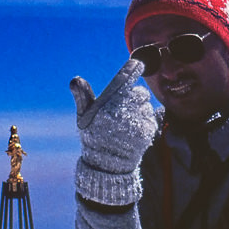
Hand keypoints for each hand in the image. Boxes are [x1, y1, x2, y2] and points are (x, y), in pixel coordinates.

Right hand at [70, 59, 157, 203]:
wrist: (107, 166)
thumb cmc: (94, 137)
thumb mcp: (84, 117)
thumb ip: (82, 96)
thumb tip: (75, 80)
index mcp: (108, 104)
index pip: (125, 78)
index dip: (132, 68)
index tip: (137, 63)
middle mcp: (124, 111)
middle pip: (140, 92)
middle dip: (134, 97)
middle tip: (123, 108)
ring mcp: (138, 121)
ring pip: (147, 105)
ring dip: (140, 110)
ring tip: (127, 123)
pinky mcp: (148, 131)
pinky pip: (152, 117)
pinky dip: (146, 121)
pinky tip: (134, 130)